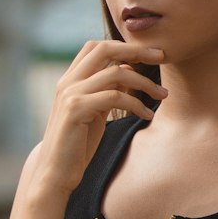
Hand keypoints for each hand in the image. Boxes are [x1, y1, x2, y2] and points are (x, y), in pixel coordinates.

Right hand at [33, 39, 166, 196]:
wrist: (55, 172)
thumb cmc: (77, 144)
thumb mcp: (95, 111)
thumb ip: (107, 89)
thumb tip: (128, 69)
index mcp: (70, 79)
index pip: (97, 47)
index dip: (125, 45)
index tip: (151, 53)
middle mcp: (68, 82)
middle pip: (104, 49)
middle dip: (136, 49)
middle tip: (161, 56)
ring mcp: (70, 94)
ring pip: (115, 73)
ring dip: (144, 82)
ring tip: (162, 95)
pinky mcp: (76, 110)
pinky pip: (114, 96)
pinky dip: (136, 104)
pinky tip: (147, 115)